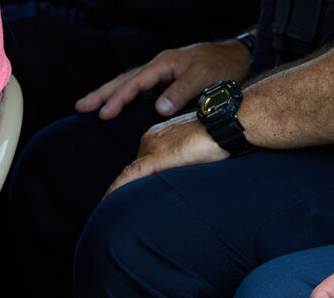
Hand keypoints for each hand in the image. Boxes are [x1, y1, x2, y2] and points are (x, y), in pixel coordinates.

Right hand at [76, 39, 251, 119]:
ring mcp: (163, 71)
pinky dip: (126, 95)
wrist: (240, 56)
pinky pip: (141, 87)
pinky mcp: (169, 79)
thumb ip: (181, 92)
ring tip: (90, 105)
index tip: (103, 114)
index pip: (135, 83)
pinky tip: (121, 105)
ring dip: (111, 93)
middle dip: (102, 93)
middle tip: (80, 107)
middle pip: (125, 80)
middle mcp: (159, 65)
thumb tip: (157, 108)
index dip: (118, 99)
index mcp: (164, 63)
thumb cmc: (224, 65)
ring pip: (130, 83)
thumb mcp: (204, 78)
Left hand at [106, 114, 227, 194]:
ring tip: (116, 209)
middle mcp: (151, 139)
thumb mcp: (196, 148)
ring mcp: (153, 147)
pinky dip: (118, 187)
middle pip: (137, 168)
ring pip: (133, 173)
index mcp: (159, 136)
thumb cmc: (218, 136)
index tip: (129, 192)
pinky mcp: (157, 157)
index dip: (135, 178)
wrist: (225, 124)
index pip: (142, 161)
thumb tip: (182, 175)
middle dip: (132, 186)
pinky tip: (108, 199)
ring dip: (126, 190)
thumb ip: (183, 159)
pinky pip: (131, 175)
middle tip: (125, 206)